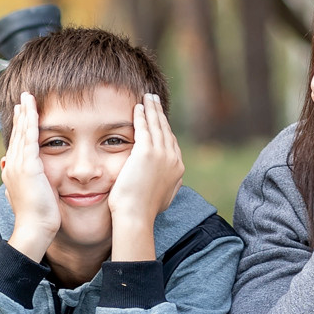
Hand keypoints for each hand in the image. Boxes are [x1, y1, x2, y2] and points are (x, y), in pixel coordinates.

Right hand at [0, 92, 58, 259]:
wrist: (34, 228)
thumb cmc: (37, 216)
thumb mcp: (30, 196)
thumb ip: (27, 183)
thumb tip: (22, 179)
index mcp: (13, 171)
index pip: (17, 144)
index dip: (20, 127)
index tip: (22, 113)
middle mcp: (12, 165)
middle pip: (16, 134)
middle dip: (21, 115)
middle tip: (23, 99)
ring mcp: (18, 165)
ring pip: (22, 133)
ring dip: (25, 113)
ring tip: (27, 98)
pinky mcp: (28, 167)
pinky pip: (29, 139)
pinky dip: (31, 123)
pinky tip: (33, 111)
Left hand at [107, 94, 183, 260]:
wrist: (136, 215)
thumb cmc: (144, 211)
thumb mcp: (164, 197)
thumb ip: (169, 185)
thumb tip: (173, 182)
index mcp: (178, 168)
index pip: (171, 142)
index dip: (164, 128)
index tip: (158, 118)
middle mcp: (173, 158)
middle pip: (166, 129)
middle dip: (160, 113)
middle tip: (155, 100)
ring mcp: (161, 154)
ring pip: (156, 125)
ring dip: (152, 109)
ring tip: (147, 98)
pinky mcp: (146, 152)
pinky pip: (143, 128)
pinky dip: (141, 115)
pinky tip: (138, 107)